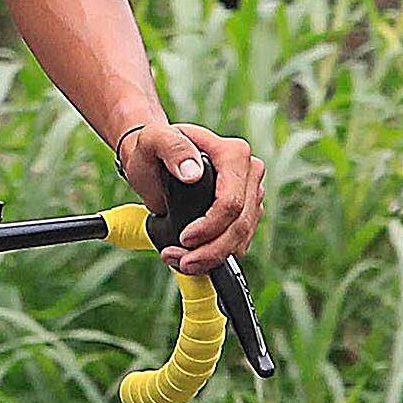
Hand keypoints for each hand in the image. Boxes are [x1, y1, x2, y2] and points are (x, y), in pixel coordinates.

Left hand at [119, 121, 263, 273]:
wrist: (154, 161)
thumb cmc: (153, 148)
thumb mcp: (153, 140)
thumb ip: (172, 149)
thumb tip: (192, 173)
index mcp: (233, 153)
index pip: (232, 201)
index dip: (210, 226)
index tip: (184, 238)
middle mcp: (249, 172)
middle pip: (240, 224)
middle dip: (211, 250)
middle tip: (182, 261)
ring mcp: (250, 194)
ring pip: (241, 238)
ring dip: (212, 257)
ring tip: (181, 261)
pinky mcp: (245, 212)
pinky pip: (237, 242)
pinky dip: (216, 256)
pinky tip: (192, 257)